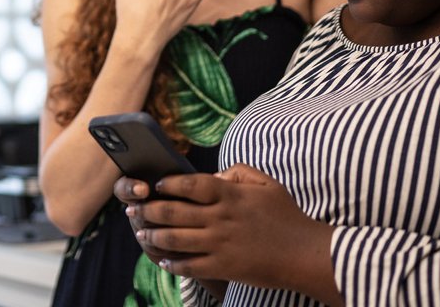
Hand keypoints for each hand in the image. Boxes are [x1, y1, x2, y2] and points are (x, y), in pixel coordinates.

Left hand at [125, 165, 340, 303]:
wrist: (306, 254)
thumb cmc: (287, 217)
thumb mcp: (267, 184)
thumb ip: (239, 172)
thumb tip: (215, 175)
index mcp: (229, 195)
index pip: (189, 184)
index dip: (167, 183)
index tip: (155, 185)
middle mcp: (220, 218)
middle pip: (173, 211)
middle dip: (149, 210)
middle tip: (133, 209)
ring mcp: (220, 244)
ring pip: (175, 239)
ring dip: (153, 236)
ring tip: (141, 233)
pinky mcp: (224, 267)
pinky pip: (190, 266)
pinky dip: (173, 264)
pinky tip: (163, 260)